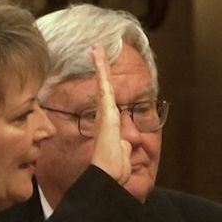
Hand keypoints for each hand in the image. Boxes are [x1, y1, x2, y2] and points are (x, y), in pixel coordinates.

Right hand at [88, 44, 132, 185]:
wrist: (108, 175)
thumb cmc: (114, 168)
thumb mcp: (123, 153)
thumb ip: (124, 145)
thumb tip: (126, 143)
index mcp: (108, 123)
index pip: (107, 98)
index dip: (103, 83)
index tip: (100, 69)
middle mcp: (105, 115)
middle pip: (103, 86)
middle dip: (99, 67)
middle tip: (95, 49)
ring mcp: (105, 112)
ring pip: (103, 83)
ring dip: (99, 63)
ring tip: (96, 47)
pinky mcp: (106, 110)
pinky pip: (104, 86)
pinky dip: (101, 70)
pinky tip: (97, 55)